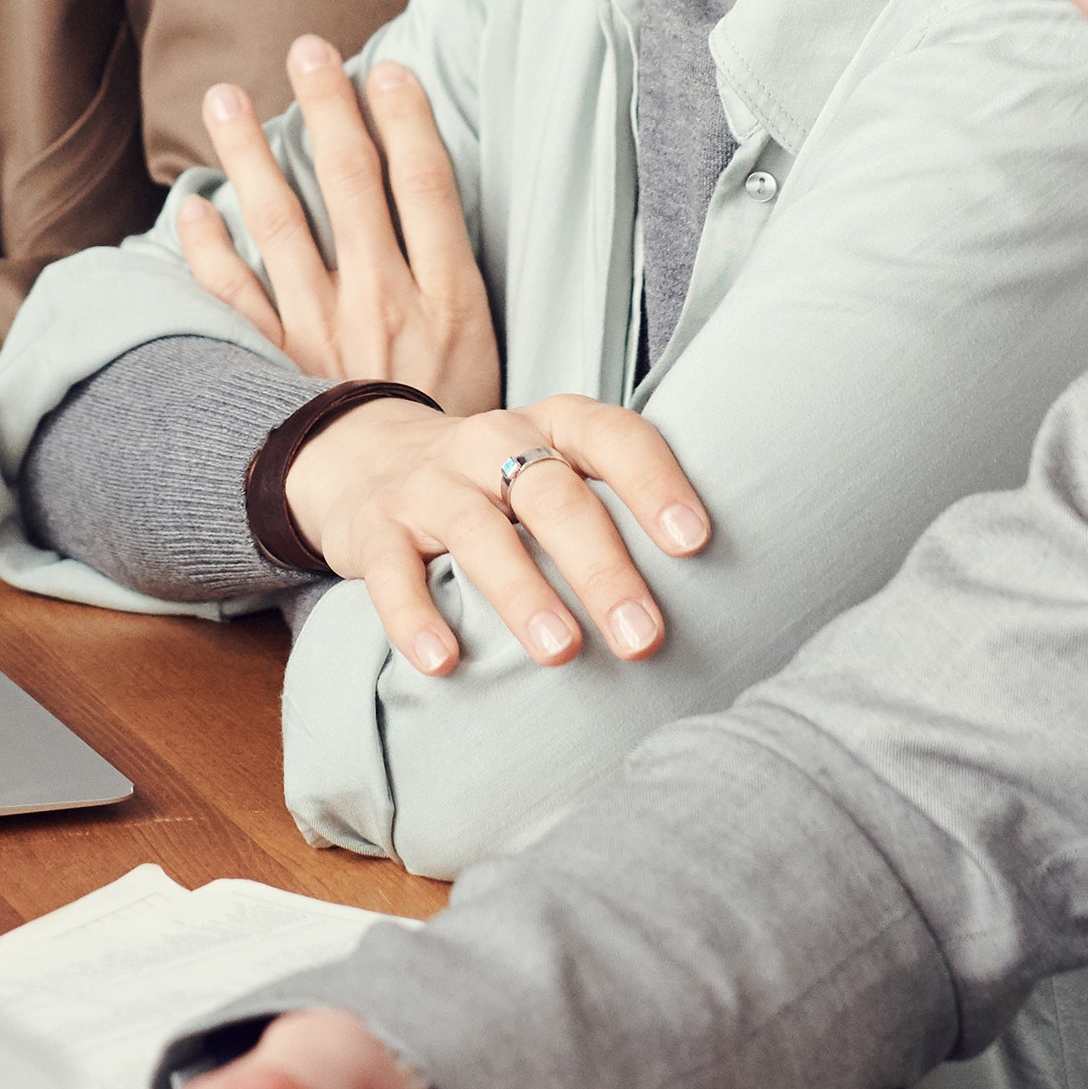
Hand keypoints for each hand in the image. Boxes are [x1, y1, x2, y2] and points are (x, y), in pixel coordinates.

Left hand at [179, 41, 499, 415]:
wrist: (424, 525)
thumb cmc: (465, 443)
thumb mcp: (494, 362)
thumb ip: (461, 291)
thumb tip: (440, 219)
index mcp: (447, 297)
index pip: (426, 186)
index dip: (407, 121)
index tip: (388, 68)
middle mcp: (382, 301)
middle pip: (352, 183)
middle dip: (328, 109)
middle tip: (306, 49)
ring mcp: (323, 332)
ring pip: (281, 223)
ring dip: (251, 155)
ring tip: (225, 99)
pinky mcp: (280, 367)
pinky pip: (233, 296)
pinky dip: (207, 248)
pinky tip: (191, 205)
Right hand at [282, 388, 707, 677]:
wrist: (364, 459)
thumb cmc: (497, 484)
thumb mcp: (555, 472)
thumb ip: (614, 509)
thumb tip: (722, 597)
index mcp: (553, 427)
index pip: (613, 437)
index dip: (654, 484)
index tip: (695, 543)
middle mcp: (492, 443)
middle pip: (553, 496)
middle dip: (601, 567)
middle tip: (645, 638)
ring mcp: (430, 484)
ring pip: (477, 532)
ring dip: (522, 593)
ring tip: (560, 653)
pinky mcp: (373, 528)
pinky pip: (391, 570)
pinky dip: (415, 615)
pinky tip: (444, 661)